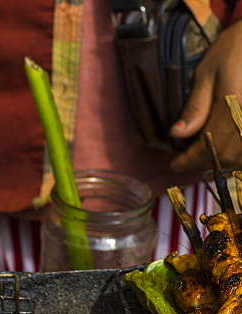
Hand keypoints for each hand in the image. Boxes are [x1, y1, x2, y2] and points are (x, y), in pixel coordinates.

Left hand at [170, 22, 241, 171]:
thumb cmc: (234, 51)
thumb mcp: (207, 73)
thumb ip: (195, 106)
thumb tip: (177, 134)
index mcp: (234, 102)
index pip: (209, 143)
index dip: (190, 159)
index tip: (175, 166)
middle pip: (229, 154)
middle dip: (208, 161)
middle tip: (190, 160)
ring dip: (227, 161)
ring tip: (209, 155)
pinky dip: (239, 152)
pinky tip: (230, 149)